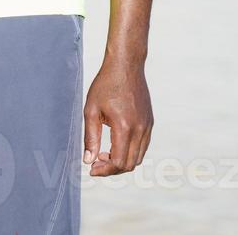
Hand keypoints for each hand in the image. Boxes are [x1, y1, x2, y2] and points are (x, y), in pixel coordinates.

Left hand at [82, 59, 152, 175]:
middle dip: (112, 168)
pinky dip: (130, 152)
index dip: (105, 170)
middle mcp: (140, 129)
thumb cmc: (105, 85)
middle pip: (130, 164)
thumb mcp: (91, 110)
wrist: (126, 66)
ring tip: (104, 153)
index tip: (92, 169)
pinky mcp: (149, 123)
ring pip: (138, 157)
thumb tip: (88, 160)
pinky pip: (143, 146)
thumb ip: (90, 137)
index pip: (119, 162)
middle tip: (96, 162)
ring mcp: (147, 126)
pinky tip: (116, 144)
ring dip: (122, 161)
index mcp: (124, 127)